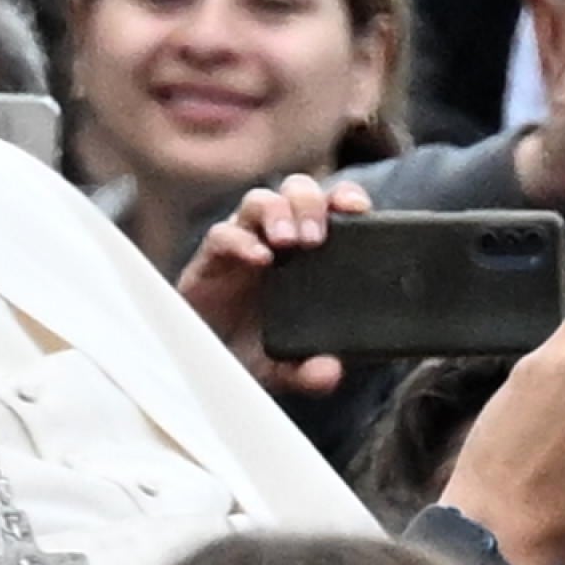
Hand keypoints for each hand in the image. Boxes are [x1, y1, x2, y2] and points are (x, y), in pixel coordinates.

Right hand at [173, 175, 373, 396]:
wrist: (206, 368)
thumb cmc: (255, 354)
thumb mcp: (288, 370)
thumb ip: (310, 373)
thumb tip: (330, 370)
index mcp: (308, 254)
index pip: (332, 208)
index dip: (346, 198)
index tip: (358, 209)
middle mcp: (277, 240)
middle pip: (296, 191)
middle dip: (309, 204)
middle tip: (314, 238)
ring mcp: (243, 244)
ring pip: (259, 200)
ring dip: (277, 212)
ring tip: (286, 241)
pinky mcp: (211, 258)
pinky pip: (222, 234)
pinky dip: (240, 240)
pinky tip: (258, 258)